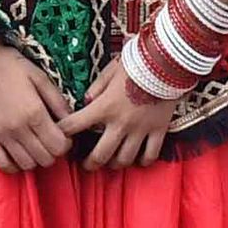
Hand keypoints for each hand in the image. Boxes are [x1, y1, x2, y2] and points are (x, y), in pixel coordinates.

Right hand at [0, 40, 72, 173]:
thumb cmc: (8, 64)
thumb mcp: (39, 77)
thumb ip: (58, 101)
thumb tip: (72, 120)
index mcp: (34, 112)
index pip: (59, 146)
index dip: (66, 144)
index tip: (63, 135)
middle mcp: (17, 128)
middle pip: (45, 159)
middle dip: (53, 152)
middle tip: (51, 139)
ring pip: (27, 165)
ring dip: (36, 158)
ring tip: (35, 144)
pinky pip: (3, 165)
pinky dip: (15, 165)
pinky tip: (19, 153)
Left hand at [71, 53, 176, 168]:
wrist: (168, 62)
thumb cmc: (137, 62)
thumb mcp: (111, 70)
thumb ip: (96, 88)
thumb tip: (86, 101)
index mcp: (105, 107)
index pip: (75, 124)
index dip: (63, 131)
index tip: (59, 136)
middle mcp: (121, 123)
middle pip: (100, 155)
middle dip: (89, 163)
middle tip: (85, 165)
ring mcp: (141, 129)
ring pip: (124, 159)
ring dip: (114, 164)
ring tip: (110, 163)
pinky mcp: (159, 130)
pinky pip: (151, 154)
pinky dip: (143, 161)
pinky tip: (138, 160)